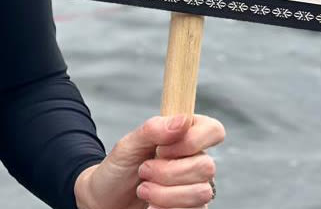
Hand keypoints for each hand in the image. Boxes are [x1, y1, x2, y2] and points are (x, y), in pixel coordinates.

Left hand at [74, 114, 224, 208]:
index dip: (193, 140)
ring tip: (143, 191)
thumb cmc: (119, 169)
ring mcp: (196, 187)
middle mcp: (195, 161)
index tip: (163, 148)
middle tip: (144, 171)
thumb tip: (182, 120)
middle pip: (207, 166)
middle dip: (168, 172)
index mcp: (184, 137)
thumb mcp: (128, 145)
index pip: (214, 131)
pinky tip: (151, 206)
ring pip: (201, 193)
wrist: (107, 199)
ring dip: (165, 194)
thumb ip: (154, 130)